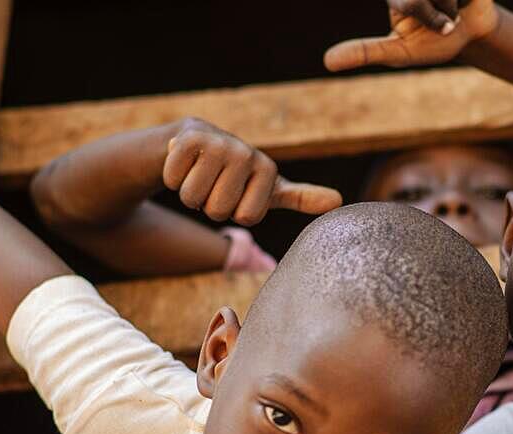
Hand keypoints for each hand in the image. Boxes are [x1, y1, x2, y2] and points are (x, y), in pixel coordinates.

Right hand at [163, 118, 341, 223]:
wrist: (196, 145)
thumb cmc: (237, 175)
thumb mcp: (269, 188)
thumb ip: (302, 197)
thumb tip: (339, 200)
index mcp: (268, 169)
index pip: (247, 217)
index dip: (235, 213)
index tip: (238, 195)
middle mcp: (246, 153)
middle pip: (219, 210)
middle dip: (210, 205)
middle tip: (215, 184)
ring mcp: (217, 143)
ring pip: (193, 197)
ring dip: (190, 194)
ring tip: (200, 175)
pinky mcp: (187, 137)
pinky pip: (174, 180)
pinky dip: (172, 178)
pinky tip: (183, 163)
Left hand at [324, 0, 498, 71]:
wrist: (472, 31)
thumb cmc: (434, 43)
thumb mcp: (399, 53)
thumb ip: (366, 52)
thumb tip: (327, 61)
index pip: (405, 4)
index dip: (415, 10)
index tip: (404, 5)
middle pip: (417, 0)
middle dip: (434, 17)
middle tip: (441, 25)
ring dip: (451, 8)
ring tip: (450, 10)